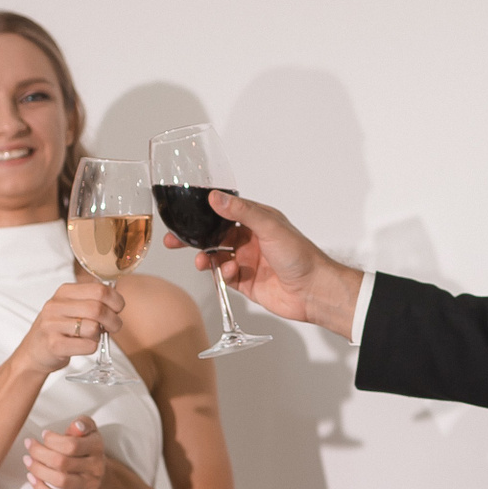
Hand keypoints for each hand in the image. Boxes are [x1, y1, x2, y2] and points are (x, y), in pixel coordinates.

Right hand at [16, 282, 123, 376]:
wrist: (33, 352)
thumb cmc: (58, 329)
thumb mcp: (71, 307)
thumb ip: (92, 300)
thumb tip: (118, 302)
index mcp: (64, 292)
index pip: (100, 289)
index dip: (116, 301)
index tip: (117, 310)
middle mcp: (56, 305)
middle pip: (98, 309)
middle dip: (113, 321)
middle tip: (113, 327)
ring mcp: (52, 325)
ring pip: (93, 328)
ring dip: (100, 336)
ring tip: (93, 337)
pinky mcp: (54, 345)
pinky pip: (87, 346)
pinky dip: (92, 347)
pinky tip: (83, 346)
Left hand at [24, 416, 107, 488]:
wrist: (98, 472)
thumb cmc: (86, 447)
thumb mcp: (88, 430)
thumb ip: (82, 423)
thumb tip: (77, 426)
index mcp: (97, 447)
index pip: (72, 445)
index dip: (52, 440)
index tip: (44, 434)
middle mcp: (96, 467)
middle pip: (62, 463)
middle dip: (39, 453)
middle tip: (29, 445)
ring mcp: (89, 486)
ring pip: (61, 482)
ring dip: (38, 470)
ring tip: (28, 460)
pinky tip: (32, 478)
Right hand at [162, 191, 363, 339]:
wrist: (313, 290)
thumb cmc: (300, 255)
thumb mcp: (270, 227)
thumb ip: (242, 212)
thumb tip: (216, 197)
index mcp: (257, 221)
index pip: (224, 213)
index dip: (204, 214)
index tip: (185, 216)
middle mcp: (251, 240)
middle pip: (214, 236)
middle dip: (194, 239)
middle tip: (174, 241)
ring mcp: (248, 262)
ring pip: (217, 258)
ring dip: (207, 258)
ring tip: (203, 261)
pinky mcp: (246, 283)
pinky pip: (225, 277)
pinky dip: (222, 275)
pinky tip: (230, 273)